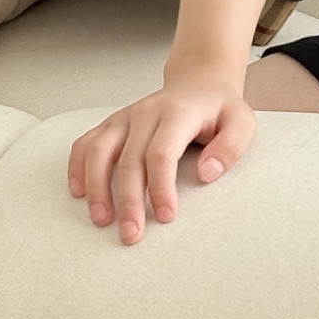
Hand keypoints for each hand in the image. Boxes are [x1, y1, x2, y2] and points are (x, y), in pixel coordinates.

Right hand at [67, 69, 256, 245]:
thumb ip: (230, 147)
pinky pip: (86, 143)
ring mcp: (126, 117)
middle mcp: (147, 112)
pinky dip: (77, 167)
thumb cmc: (219, 110)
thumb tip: (207, 174)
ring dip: (97, 187)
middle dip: (129, 201)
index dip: (161, 187)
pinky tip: (79, 192)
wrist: (199, 83)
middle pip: (130, 159)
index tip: (167, 216)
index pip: (163, 152)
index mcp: (179, 112)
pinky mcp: (113, 124)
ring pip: (99, 151)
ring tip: (102, 220)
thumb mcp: (241, 123)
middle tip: (132, 235)